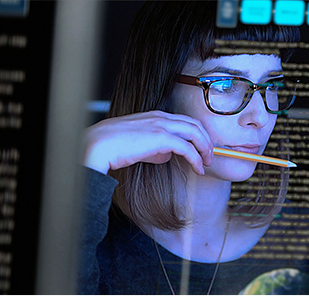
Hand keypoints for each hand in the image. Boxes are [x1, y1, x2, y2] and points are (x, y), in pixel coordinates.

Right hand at [84, 110, 211, 175]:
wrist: (98, 145)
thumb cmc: (114, 146)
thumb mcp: (140, 144)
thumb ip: (156, 147)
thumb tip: (167, 155)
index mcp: (156, 115)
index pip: (186, 121)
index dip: (198, 135)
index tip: (203, 149)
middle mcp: (161, 117)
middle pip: (196, 125)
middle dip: (207, 141)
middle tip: (210, 157)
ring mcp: (162, 125)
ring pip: (196, 133)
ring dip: (206, 149)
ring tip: (206, 164)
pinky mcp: (161, 138)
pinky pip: (188, 148)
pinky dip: (196, 159)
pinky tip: (198, 169)